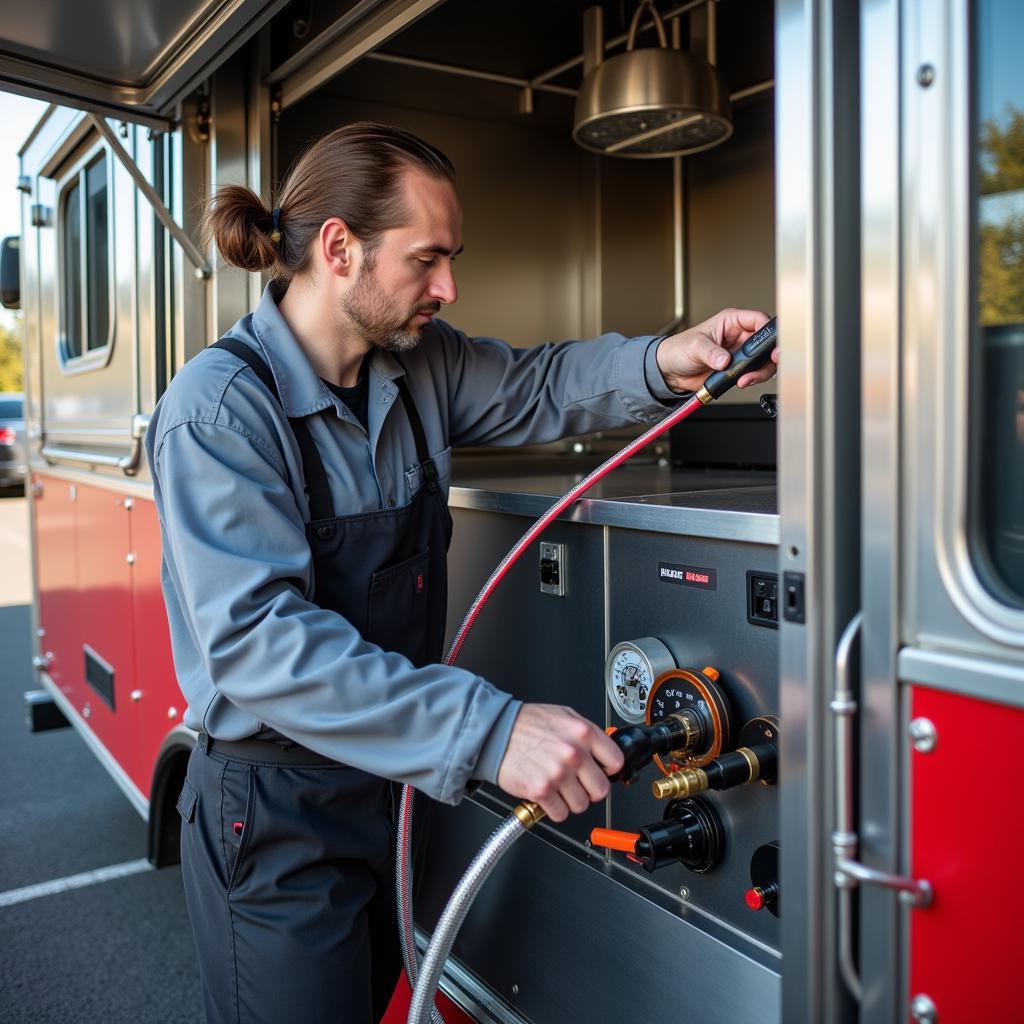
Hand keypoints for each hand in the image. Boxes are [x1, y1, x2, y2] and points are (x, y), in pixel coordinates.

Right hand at [496, 704, 624, 821]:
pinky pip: (561, 814)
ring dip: (571, 800)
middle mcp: (574, 753)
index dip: (609, 769)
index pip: (616, 761)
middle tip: (578, 784)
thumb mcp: (563, 716)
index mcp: (583, 733)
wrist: (495, 732)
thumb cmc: (525, 723)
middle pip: (601, 789)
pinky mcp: (542, 790)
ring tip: (559, 788)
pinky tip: (547, 794)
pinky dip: (554, 809)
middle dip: (590, 789)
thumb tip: (603, 750)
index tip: (602, 772)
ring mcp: (558, 774)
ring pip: (581, 805)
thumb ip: (585, 733)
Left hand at [656, 308, 776, 393]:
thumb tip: (724, 360)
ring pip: (764, 360)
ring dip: (760, 371)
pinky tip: (741, 382)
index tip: (768, 345)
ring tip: (745, 379)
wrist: (671, 372)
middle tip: (766, 364)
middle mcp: (739, 336)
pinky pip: (754, 373)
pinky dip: (753, 379)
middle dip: (770, 355)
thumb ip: (710, 352)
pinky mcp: (738, 369)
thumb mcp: (694, 346)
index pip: (759, 320)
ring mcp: (740, 354)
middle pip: (767, 343)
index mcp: (732, 322)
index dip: (767, 331)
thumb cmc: (679, 349)